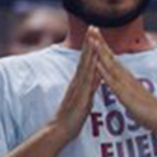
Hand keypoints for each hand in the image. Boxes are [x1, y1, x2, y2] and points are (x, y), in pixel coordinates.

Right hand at [49, 27, 100, 142]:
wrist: (60, 130)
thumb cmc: (73, 117)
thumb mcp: (85, 97)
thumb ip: (90, 86)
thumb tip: (96, 76)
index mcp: (80, 82)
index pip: (87, 60)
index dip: (91, 46)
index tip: (95, 32)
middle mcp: (78, 82)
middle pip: (85, 58)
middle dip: (90, 42)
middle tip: (94, 26)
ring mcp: (78, 88)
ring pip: (85, 67)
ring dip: (90, 52)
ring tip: (93, 37)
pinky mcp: (81, 97)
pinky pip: (87, 82)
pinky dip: (92, 71)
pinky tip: (95, 62)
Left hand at [88, 28, 156, 132]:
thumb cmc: (150, 111)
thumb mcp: (136, 96)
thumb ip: (129, 89)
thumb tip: (124, 86)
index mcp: (127, 79)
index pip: (113, 60)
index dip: (104, 47)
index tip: (96, 36)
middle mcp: (126, 78)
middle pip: (111, 57)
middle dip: (101, 43)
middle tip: (93, 27)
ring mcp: (126, 85)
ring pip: (111, 65)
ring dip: (101, 52)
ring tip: (92, 39)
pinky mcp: (125, 94)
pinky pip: (112, 81)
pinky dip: (104, 71)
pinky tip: (96, 63)